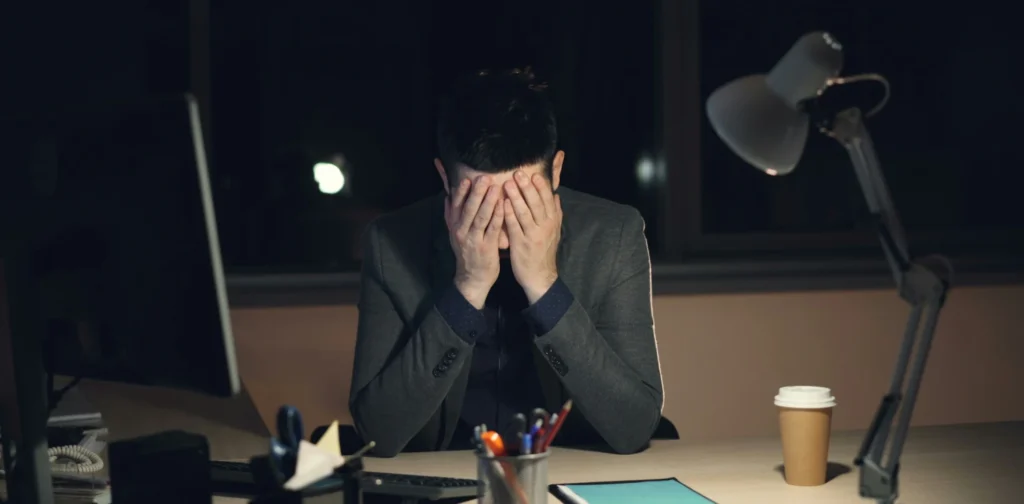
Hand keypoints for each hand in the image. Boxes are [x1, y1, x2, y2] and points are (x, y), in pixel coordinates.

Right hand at [445, 176, 504, 308]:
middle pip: (468, 209)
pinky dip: (498, 216)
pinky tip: (504, 205)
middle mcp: (462, 231)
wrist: (472, 278)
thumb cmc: (468, 252)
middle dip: (476, 192)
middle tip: (484, 177)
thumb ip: (452, 214)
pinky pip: (493, 229)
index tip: (467, 178)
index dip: (461, 192)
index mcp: (454, 226)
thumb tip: (448, 195)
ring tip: (496, 187)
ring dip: (488, 201)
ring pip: (481, 217)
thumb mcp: (455, 233)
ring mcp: (474, 240)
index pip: (456, 205)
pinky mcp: (487, 247)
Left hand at [503, 171, 561, 303]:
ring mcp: (533, 236)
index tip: (533, 174)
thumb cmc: (544, 252)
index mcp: (553, 222)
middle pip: (536, 203)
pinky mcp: (521, 244)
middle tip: (518, 173)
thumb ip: (556, 213)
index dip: (541, 186)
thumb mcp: (554, 232)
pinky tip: (502, 204)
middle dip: (527, 187)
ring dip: (516, 197)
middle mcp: (545, 227)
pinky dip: (509, 214)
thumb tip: (556, 195)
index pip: (548, 200)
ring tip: (508, 183)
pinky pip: (514, 226)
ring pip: (525, 213)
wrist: (540, 277)